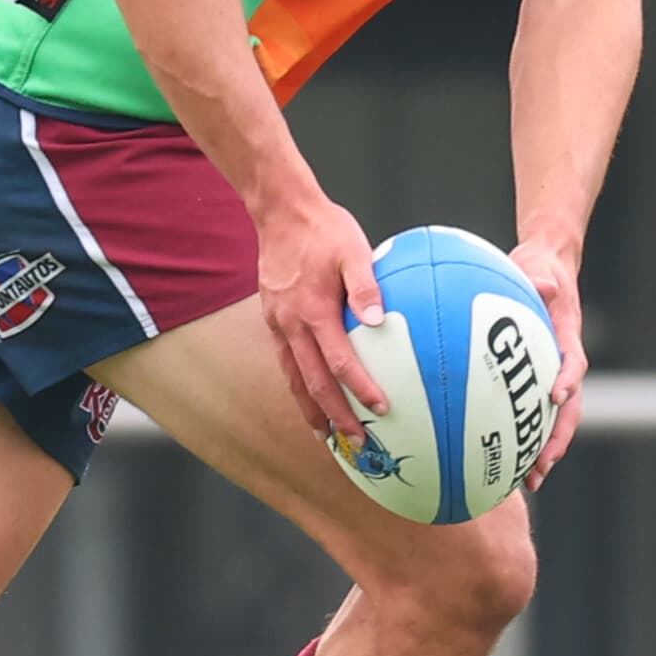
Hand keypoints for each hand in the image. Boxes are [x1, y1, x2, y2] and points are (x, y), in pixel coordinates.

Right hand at [257, 186, 388, 442]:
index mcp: (313, 311)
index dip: (360, 388)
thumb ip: (366, 285)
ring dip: (311, 410)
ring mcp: (278, 324)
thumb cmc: (323, 228)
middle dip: (335, 416)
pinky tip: (310, 398)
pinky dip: (299, 386)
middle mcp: (291, 324)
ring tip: (327, 436)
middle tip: (357, 443)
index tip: (382, 409)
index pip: (339, 362)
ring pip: (293, 378)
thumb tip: (378, 321)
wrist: (280, 212)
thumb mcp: (353, 249)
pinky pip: (286, 362)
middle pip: (313, 383)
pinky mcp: (273, 319)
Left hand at [508, 234, 586, 491]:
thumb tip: (545, 284)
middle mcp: (564, 361)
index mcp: (567, 335)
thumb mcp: (538, 266)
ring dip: (544, 449)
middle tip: (541, 468)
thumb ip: (540, 278)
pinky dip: (520, 434)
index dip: (567, 380)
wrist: (548, 269)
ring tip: (528, 481)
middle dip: (557, 440)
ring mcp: (552, 373)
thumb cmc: (540, 267)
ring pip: (554, 419)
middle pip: (568, 409)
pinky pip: (530, 411)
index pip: (573, 362)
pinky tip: (498, 459)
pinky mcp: (536, 378)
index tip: (556, 397)